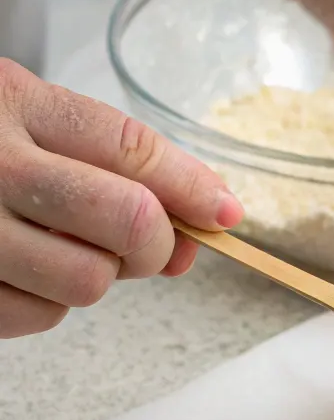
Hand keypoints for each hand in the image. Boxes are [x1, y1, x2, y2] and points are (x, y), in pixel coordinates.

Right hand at [0, 60, 243, 337]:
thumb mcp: (27, 119)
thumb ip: (114, 164)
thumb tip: (201, 226)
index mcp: (11, 102)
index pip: (131, 149)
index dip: (192, 188)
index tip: (226, 214)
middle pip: (128, 221)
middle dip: (154, 241)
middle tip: (144, 242)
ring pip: (88, 282)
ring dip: (94, 274)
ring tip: (59, 246)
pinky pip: (37, 317)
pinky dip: (45, 302)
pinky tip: (19, 267)